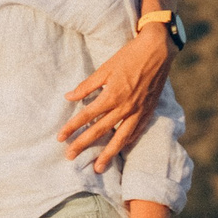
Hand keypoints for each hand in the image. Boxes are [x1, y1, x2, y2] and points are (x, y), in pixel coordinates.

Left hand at [60, 23, 173, 170]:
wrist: (158, 50)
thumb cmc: (130, 55)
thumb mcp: (105, 68)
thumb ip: (87, 86)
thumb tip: (69, 97)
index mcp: (112, 95)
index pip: (86, 116)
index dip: (72, 128)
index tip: (60, 137)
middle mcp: (125, 107)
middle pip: (100, 131)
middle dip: (83, 145)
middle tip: (70, 157)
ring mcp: (138, 111)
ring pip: (120, 138)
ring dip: (108, 154)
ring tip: (98, 168)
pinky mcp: (148, 111)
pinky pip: (136, 132)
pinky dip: (127, 142)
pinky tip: (120, 150)